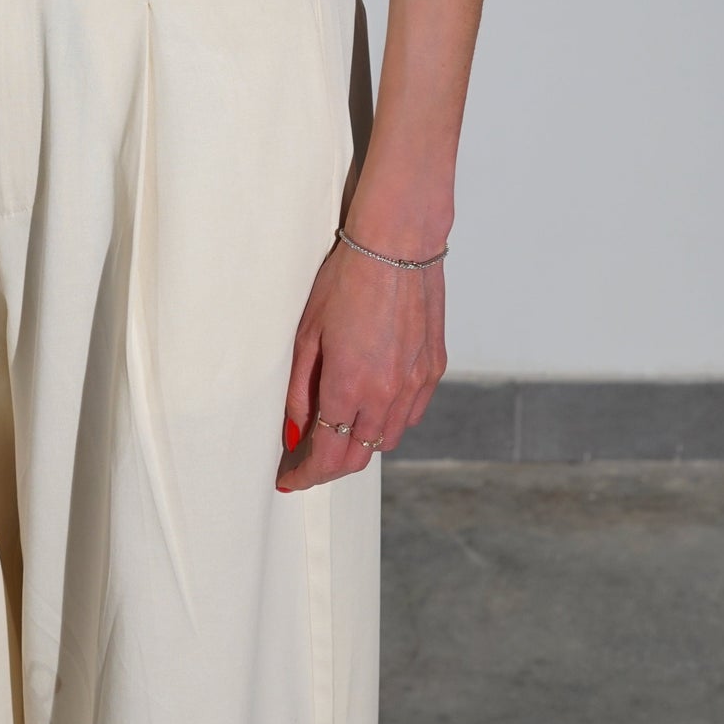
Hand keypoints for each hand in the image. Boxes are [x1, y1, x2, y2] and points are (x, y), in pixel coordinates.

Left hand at [276, 241, 445, 488]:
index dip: (305, 475)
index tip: (290, 479)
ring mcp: (415, 384)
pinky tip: (370, 405)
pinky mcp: (433, 370)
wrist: (398, 245)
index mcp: (348, 387)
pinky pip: (410, 413)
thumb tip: (294, 431)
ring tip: (337, 432)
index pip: (325, 455)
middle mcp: (386, 395)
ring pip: (387, 439)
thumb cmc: (346, 280)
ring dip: (360, 446)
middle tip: (307, 462)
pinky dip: (388, 421)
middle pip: (357, 458)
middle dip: (329, 468)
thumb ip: (300, 390)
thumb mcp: (307, 334)